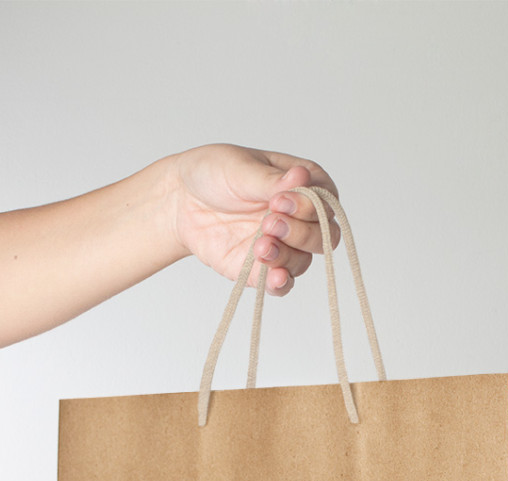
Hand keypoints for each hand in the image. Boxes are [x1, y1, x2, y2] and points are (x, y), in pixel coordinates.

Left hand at [168, 143, 340, 296]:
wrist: (182, 200)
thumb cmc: (215, 174)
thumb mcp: (242, 169)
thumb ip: (272, 180)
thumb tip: (302, 177)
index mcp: (302, 186)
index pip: (326, 202)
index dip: (309, 205)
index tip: (279, 200)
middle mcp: (299, 218)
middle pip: (324, 236)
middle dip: (301, 232)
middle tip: (269, 222)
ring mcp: (284, 245)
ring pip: (305, 261)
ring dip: (286, 256)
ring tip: (259, 245)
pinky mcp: (263, 269)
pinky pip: (283, 284)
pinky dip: (281, 283)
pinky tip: (274, 276)